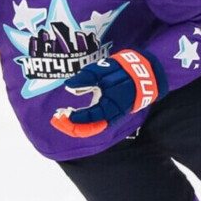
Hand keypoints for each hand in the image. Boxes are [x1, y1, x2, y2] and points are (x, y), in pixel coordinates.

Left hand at [51, 49, 166, 137]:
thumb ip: (86, 78)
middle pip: (87, 130)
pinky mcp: (110, 114)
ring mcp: (111, 117)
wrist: (144, 73)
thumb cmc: (124, 70)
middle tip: (55, 119)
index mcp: (110, 107)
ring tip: (61, 118)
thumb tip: (69, 85)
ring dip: (74, 126)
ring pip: (90, 129)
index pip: (88, 119)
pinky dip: (82, 122)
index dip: (72, 118)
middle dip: (70, 127)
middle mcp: (111, 117)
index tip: (60, 111)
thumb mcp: (103, 70)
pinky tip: (72, 115)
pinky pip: (94, 124)